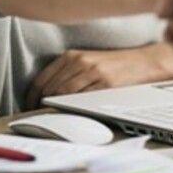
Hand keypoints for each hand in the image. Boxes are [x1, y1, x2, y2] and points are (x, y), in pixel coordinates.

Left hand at [25, 42, 172, 108]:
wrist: (143, 62)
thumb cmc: (114, 64)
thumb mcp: (88, 61)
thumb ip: (68, 72)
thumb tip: (45, 94)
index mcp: (72, 55)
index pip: (41, 79)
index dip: (31, 98)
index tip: (29, 108)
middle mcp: (80, 61)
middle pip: (49, 90)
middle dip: (42, 106)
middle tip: (40, 117)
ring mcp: (93, 72)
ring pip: (63, 96)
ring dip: (55, 110)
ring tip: (54, 118)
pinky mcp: (106, 84)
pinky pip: (82, 100)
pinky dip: (73, 109)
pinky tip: (72, 114)